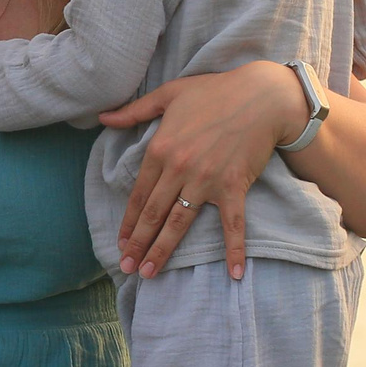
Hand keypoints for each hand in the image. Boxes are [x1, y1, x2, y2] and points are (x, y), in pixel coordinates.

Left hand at [97, 63, 306, 278]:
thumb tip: (104, 118)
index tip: (120, 242)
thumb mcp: (169, 94)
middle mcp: (179, 168)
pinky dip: (233, 250)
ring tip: (149, 273)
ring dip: (162, 250)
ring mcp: (206, 180)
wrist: (261, 95)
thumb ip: (135, 110)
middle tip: (126, 268)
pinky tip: (233, 274)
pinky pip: (232, 224)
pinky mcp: (233, 187)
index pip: (139, 194)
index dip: (128, 221)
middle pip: (153, 214)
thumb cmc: (215, 91)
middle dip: (137, 244)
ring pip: (179, 223)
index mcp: (161, 149)